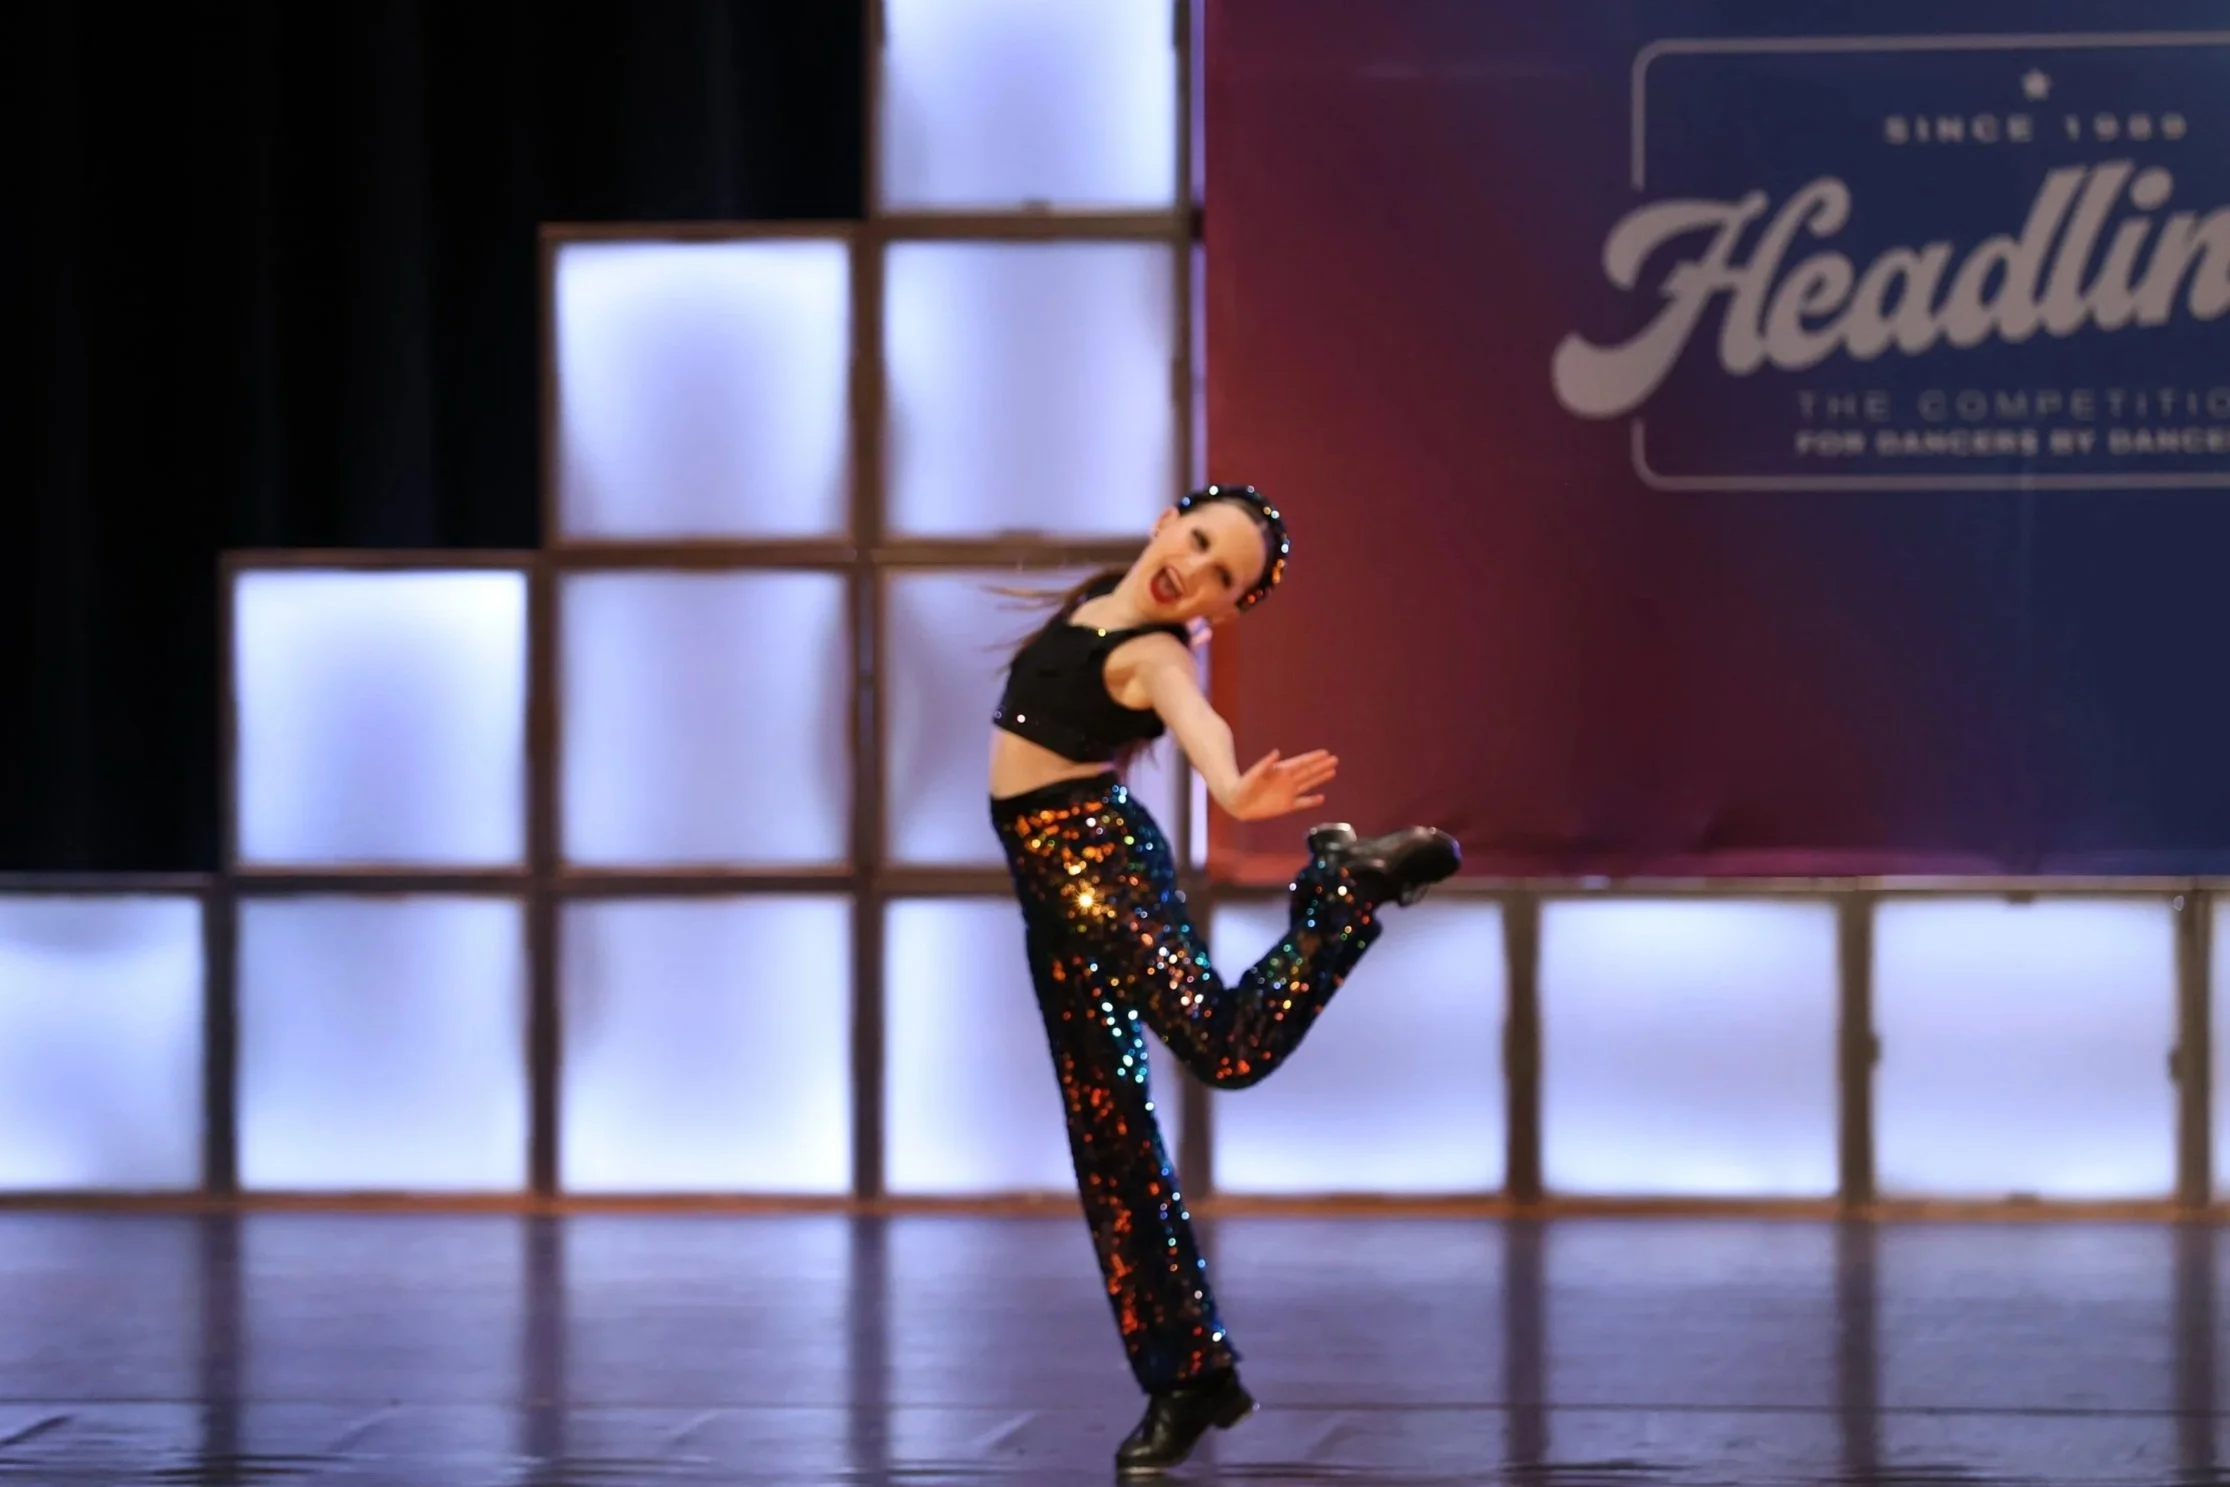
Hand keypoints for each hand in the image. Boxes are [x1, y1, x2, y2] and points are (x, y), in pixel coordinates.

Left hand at [1222, 749, 1338, 820]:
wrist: (1236, 803)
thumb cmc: (1242, 786)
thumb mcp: (1253, 774)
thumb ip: (1265, 764)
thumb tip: (1276, 752)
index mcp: (1280, 771)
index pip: (1301, 763)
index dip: (1313, 758)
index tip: (1325, 753)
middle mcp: (1287, 780)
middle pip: (1308, 771)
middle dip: (1321, 766)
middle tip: (1335, 759)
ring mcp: (1288, 793)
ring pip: (1308, 784)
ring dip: (1320, 778)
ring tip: (1332, 771)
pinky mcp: (1286, 806)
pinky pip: (1302, 803)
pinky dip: (1311, 801)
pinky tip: (1321, 798)